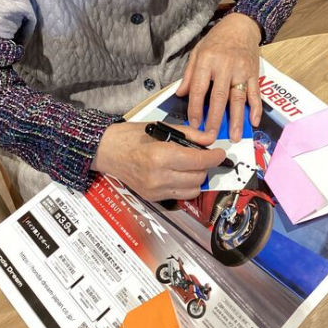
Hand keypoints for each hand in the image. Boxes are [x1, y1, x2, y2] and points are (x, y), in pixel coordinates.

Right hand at [91, 121, 225, 200]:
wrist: (106, 150)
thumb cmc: (130, 136)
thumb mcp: (161, 128)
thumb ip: (190, 135)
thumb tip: (211, 139)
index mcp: (161, 156)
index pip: (198, 161)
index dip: (214, 157)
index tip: (220, 153)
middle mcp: (159, 177)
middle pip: (198, 177)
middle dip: (205, 166)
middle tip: (203, 155)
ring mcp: (155, 190)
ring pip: (192, 190)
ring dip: (197, 178)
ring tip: (190, 165)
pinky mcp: (152, 198)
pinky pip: (179, 196)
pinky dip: (185, 186)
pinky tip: (179, 174)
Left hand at [176, 13, 261, 142]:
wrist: (241, 26)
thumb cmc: (216, 40)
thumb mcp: (197, 52)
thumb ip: (189, 74)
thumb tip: (180, 94)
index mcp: (207, 60)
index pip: (199, 88)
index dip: (195, 107)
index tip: (194, 123)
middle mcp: (225, 66)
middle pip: (219, 97)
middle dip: (214, 119)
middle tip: (211, 136)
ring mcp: (241, 70)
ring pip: (238, 98)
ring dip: (236, 119)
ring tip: (233, 136)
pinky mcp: (254, 73)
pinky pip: (255, 93)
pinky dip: (256, 108)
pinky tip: (253, 121)